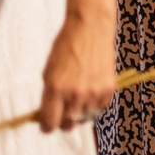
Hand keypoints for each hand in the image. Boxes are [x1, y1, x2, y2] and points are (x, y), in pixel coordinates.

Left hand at [32, 7, 115, 131]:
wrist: (90, 28)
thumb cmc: (66, 46)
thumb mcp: (49, 70)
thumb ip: (48, 95)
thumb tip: (47, 115)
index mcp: (55, 87)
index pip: (49, 123)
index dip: (47, 126)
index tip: (47, 125)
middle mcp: (74, 93)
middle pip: (67, 124)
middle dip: (63, 120)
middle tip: (62, 112)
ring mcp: (93, 92)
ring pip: (84, 118)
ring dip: (80, 111)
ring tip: (78, 93)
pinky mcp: (108, 89)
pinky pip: (99, 108)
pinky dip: (94, 103)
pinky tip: (91, 89)